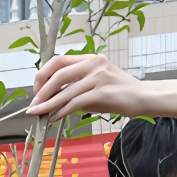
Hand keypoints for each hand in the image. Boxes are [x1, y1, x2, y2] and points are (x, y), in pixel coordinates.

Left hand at [27, 53, 143, 121]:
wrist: (143, 97)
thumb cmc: (118, 92)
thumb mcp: (96, 81)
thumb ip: (76, 85)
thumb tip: (52, 97)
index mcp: (90, 59)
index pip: (59, 60)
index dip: (43, 74)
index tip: (37, 88)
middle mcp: (94, 64)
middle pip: (58, 74)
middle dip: (42, 91)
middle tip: (34, 104)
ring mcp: (98, 77)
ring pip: (65, 91)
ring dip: (47, 104)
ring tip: (38, 113)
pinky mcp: (102, 93)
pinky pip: (75, 103)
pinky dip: (61, 112)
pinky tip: (54, 118)